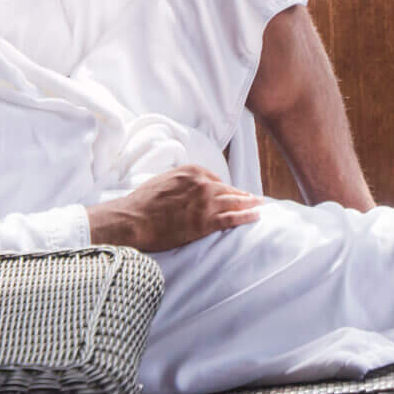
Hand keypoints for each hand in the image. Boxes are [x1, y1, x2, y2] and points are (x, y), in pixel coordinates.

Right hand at [87, 166, 262, 252]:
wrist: (134, 218)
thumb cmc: (143, 201)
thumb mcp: (164, 180)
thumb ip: (181, 181)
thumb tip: (187, 187)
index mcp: (192, 171)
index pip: (216, 179)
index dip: (224, 188)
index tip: (232, 193)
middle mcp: (203, 184)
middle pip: (228, 190)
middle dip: (242, 195)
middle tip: (255, 198)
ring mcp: (206, 203)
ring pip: (234, 202)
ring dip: (250, 204)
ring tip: (260, 206)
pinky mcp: (205, 222)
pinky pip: (232, 219)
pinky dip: (246, 217)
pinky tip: (256, 216)